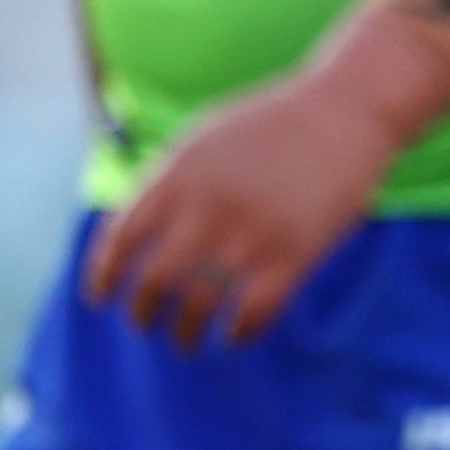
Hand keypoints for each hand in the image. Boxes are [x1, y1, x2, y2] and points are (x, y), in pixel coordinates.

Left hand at [82, 70, 403, 347]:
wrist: (347, 108)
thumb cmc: (272, 125)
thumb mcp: (205, 138)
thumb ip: (164, 182)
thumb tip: (119, 235)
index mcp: (181, 172)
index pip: (122, 238)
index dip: (105, 276)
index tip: (102, 298)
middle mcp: (210, 204)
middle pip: (154, 281)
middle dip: (142, 313)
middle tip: (145, 324)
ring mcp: (252, 230)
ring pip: (198, 306)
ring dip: (185, 333)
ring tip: (186, 340)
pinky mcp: (295, 253)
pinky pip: (252, 314)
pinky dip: (237, 333)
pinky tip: (234, 334)